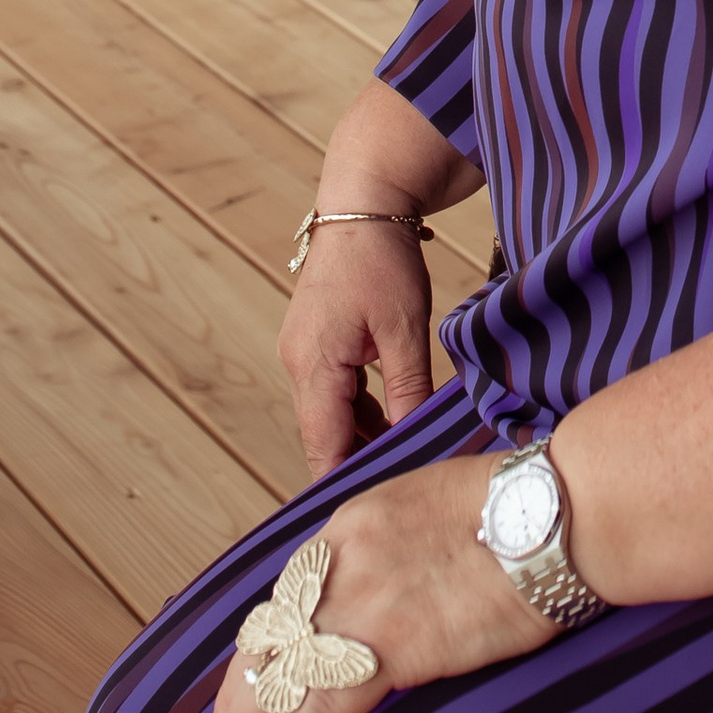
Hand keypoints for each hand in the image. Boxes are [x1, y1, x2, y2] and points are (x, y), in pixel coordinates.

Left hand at [201, 452, 547, 712]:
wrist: (556, 513)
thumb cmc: (515, 507)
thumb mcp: (430, 504)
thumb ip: (392, 546)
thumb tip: (386, 585)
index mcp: (353, 523)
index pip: (290, 593)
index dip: (266, 640)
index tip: (253, 670)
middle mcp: (344, 560)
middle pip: (273, 634)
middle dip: (241, 688)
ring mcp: (365, 604)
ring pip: (286, 674)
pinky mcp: (395, 646)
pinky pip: (324, 702)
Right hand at [279, 214, 439, 477]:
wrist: (362, 205)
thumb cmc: (381, 260)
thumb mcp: (403, 329)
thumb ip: (407, 390)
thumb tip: (413, 440)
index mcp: (313, 367)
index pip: (323, 448)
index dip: (348, 481)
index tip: (379, 507)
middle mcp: (299, 365)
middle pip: (325, 436)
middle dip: (361, 460)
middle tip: (406, 482)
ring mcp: (304, 353)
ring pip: (331, 415)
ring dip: (363, 434)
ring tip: (408, 450)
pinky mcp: (315, 342)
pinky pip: (334, 391)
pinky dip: (361, 408)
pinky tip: (396, 412)